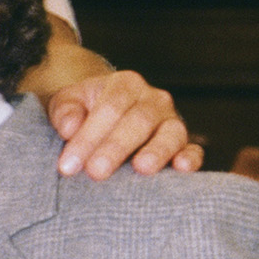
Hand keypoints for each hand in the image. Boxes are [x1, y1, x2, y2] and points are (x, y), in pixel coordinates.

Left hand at [48, 68, 199, 180]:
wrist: (105, 115)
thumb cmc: (84, 111)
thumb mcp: (68, 103)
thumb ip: (65, 110)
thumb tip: (68, 128)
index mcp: (126, 85)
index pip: (110, 108)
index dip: (89, 136)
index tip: (68, 165)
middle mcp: (154, 100)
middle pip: (139, 121)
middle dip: (116, 148)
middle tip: (95, 172)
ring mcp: (171, 122)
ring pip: (171, 133)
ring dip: (157, 151)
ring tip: (142, 168)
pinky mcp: (183, 145)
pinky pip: (192, 150)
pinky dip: (190, 159)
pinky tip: (182, 169)